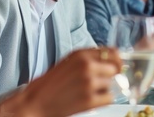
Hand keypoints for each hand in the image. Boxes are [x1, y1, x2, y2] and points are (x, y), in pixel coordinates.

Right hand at [0, 48, 121, 116]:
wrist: (36, 102)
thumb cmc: (50, 83)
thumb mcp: (69, 61)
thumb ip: (88, 57)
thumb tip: (111, 58)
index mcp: (81, 54)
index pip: (112, 51)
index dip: (117, 59)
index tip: (117, 65)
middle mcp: (87, 66)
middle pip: (115, 68)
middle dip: (111, 75)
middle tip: (100, 81)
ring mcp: (89, 83)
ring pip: (112, 84)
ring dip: (104, 89)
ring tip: (88, 91)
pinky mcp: (90, 100)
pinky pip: (109, 98)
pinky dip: (103, 100)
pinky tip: (91, 99)